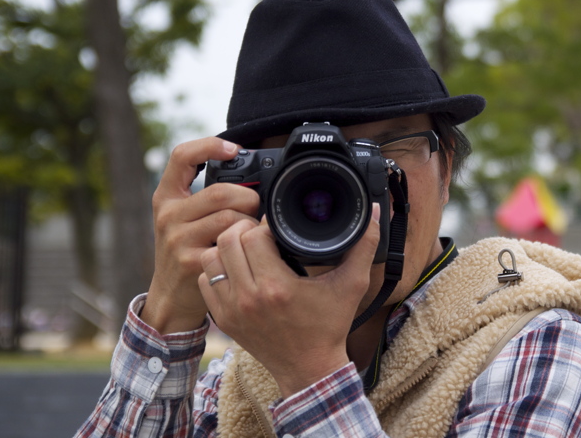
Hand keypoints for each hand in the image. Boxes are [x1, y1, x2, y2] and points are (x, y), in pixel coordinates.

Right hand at [140, 138, 259, 333]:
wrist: (171, 295)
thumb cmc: (186, 249)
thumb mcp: (184, 217)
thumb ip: (205, 195)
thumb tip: (249, 173)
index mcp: (167, 197)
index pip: (182, 156)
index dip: (210, 146)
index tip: (234, 149)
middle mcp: (168, 215)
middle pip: (221, 191)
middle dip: (248, 197)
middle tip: (253, 209)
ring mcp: (177, 239)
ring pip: (229, 217)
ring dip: (249, 223)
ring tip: (248, 231)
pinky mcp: (191, 261)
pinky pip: (231, 243)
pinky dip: (244, 243)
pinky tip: (243, 249)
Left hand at [199, 205, 382, 397]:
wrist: (309, 368)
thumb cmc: (330, 326)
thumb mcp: (353, 284)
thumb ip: (365, 245)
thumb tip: (374, 212)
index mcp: (277, 286)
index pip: (253, 236)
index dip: (266, 225)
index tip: (278, 228)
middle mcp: (249, 298)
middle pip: (228, 241)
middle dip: (245, 230)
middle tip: (262, 234)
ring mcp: (232, 310)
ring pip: (211, 258)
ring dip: (227, 248)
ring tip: (248, 249)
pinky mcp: (223, 319)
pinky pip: (205, 281)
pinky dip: (217, 270)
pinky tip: (237, 270)